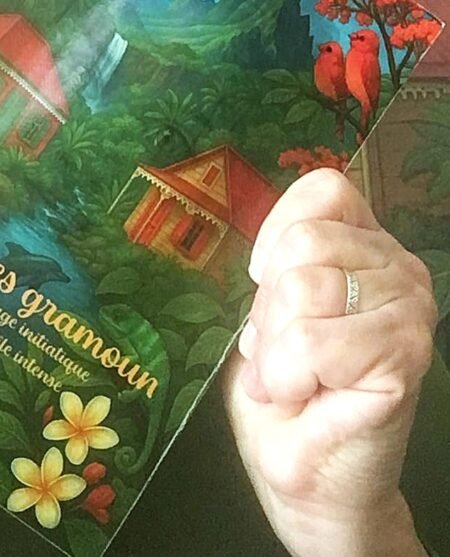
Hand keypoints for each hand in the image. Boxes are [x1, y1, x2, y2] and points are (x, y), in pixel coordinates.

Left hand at [223, 168, 435, 556]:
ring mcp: (409, 312)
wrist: (310, 480)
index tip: (264, 282)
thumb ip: (275, 262)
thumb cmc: (284, 392)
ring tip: (291, 377)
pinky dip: (287, 374)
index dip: (277, 234)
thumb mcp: (267, 309)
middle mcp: (400, 271)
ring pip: (302, 289)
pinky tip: (304, 395)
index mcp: (368, 247)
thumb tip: (260, 252)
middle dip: (269, 305)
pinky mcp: (403, 358)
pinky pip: (311, 341)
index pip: (325, 190)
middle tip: (280, 352)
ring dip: (275, 346)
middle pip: (303, 241)